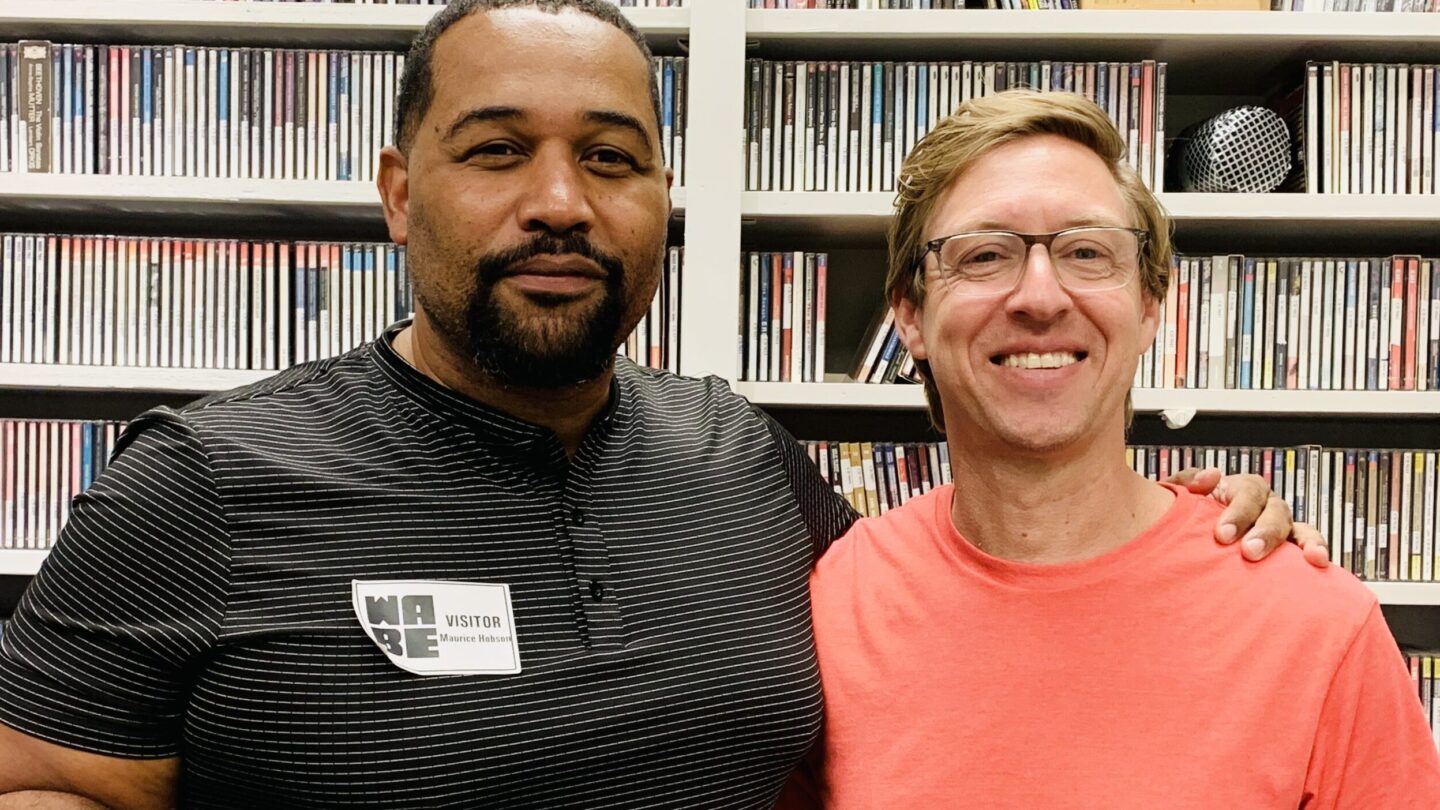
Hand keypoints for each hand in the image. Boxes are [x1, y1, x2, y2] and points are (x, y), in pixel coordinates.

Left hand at [1165, 468, 1329, 567]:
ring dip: (1307, 541)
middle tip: (1250, 552)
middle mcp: (1266, 505)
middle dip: (1265, 532)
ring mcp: (1282, 527)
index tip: (1223, 535)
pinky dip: (1318, 552)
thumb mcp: (1180, 496)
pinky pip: (1310, 548)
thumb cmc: (1186, 517)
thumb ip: (1188, 482)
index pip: (1248, 493)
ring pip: (1300, 529)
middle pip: (1275, 512)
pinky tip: (1321, 563)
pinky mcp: (1291, 551)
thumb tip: (1212, 476)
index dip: (1238, 512)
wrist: (1189, 542)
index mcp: (1242, 489)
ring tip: (1312, 557)